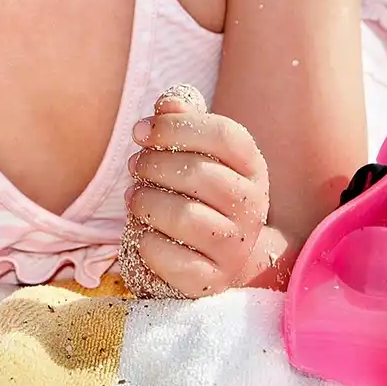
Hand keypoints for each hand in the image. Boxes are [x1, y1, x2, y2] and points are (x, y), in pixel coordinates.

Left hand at [124, 89, 270, 296]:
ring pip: (187, 218)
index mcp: (252, 169)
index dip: (177, 127)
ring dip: (147, 202)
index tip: (142, 131)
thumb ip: (182, 125)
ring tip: (134, 198)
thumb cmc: (199, 197)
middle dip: (155, 165)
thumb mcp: (197, 157)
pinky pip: (172, 259)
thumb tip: (167, 103)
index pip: (225, 136)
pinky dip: (147, 243)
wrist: (221, 261)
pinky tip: (143, 234)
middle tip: (135, 165)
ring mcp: (235, 248)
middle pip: (202, 174)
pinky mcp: (211, 282)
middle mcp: (252, 208)